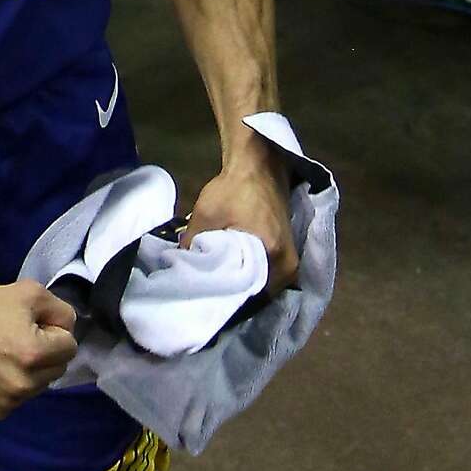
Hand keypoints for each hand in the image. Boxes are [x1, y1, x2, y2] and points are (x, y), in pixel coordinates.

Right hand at [0, 279, 78, 419]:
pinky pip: (19, 398)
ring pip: (39, 386)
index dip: (53, 330)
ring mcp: (8, 403)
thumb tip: (69, 330)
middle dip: (45, 352)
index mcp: (35, 355)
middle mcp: (23, 385)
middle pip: (58, 368)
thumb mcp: (30, 292)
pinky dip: (12, 385)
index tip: (31, 323)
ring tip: (3, 352)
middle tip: (18, 335)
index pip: (70, 346)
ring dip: (30, 371)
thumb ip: (61, 310)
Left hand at [180, 153, 298, 292]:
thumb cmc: (234, 188)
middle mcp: (289, 267)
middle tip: (207, 301)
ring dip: (241, 288)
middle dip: (233, 298)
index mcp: (275, 260)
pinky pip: (267, 276)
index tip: (205, 306)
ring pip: (262, 287)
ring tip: (215, 291)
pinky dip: (250, 277)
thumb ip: (192, 245)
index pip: (250, 299)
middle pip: (258, 296)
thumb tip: (179, 271)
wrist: (259, 164)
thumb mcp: (206, 215)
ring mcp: (290, 261)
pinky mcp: (286, 253)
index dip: (226, 303)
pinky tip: (230, 276)